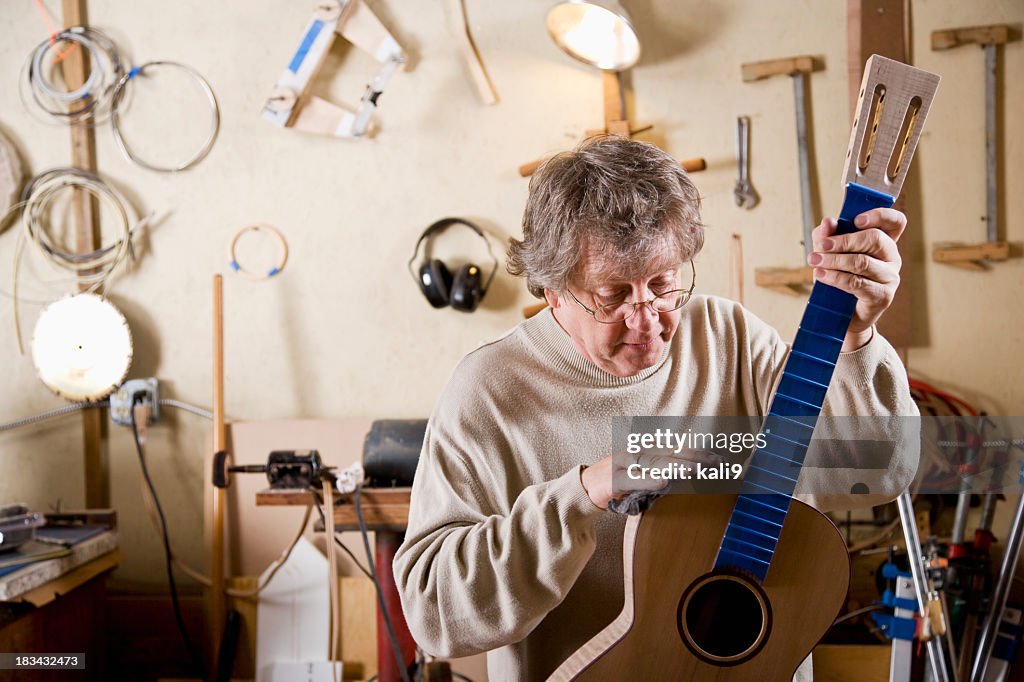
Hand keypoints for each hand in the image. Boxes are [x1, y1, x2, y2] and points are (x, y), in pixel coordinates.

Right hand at [580, 450, 718, 509]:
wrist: (585, 488)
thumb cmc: (618, 481)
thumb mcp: (643, 474)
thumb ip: (662, 471)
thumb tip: (690, 472)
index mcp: (645, 450)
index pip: (675, 448)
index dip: (697, 452)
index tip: (718, 458)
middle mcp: (636, 453)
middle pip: (669, 453)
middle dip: (693, 457)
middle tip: (716, 463)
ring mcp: (623, 465)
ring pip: (653, 464)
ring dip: (675, 466)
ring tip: (695, 469)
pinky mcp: (613, 481)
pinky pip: (632, 480)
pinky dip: (648, 480)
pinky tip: (664, 483)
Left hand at [807, 208, 905, 349]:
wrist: (843, 317)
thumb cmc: (839, 280)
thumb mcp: (829, 254)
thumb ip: (827, 236)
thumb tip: (828, 222)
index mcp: (884, 242)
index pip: (895, 222)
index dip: (880, 216)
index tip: (856, 220)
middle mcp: (892, 258)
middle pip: (874, 239)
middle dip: (843, 240)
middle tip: (821, 246)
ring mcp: (890, 278)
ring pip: (862, 262)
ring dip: (834, 260)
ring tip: (815, 261)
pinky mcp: (882, 296)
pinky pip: (857, 283)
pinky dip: (835, 277)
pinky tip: (821, 275)